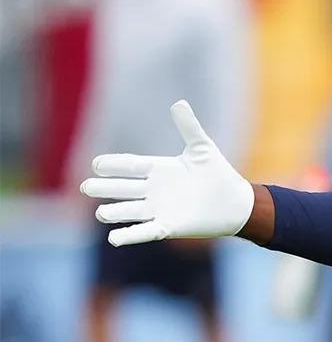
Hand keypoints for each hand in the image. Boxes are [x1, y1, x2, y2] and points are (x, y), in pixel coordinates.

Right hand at [80, 101, 253, 246]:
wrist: (236, 202)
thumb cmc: (219, 174)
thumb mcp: (202, 148)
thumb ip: (189, 127)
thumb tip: (179, 103)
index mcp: (160, 169)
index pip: (131, 165)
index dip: (114, 165)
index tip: (96, 164)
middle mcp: (155, 190)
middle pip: (124, 189)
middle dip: (106, 188)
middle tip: (85, 187)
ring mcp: (160, 209)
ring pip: (131, 211)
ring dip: (115, 212)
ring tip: (100, 213)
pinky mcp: (169, 227)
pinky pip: (145, 231)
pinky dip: (130, 235)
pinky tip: (114, 239)